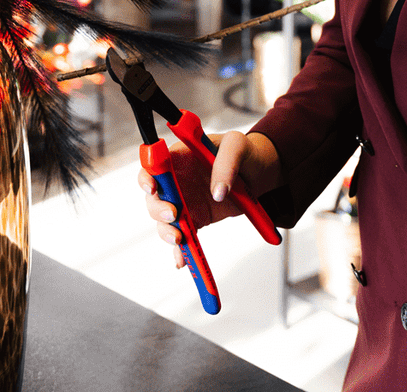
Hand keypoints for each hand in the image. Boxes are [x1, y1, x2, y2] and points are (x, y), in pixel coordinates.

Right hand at [139, 130, 279, 267]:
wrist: (260, 173)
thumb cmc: (245, 153)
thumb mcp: (237, 146)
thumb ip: (226, 164)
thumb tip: (217, 191)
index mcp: (181, 156)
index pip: (154, 164)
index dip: (147, 175)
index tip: (152, 188)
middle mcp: (177, 179)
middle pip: (155, 196)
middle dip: (158, 209)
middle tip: (174, 215)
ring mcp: (185, 200)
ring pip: (164, 220)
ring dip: (166, 231)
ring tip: (179, 239)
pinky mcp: (195, 219)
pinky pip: (183, 235)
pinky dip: (181, 250)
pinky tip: (183, 260)